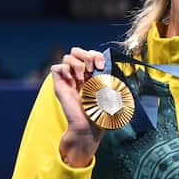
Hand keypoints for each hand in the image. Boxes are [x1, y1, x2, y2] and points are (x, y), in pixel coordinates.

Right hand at [52, 47, 106, 167]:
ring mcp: (69, 79)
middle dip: (86, 55)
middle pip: (76, 51)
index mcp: (92, 75)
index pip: (91, 54)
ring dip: (77, 63)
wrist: (88, 127)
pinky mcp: (59, 85)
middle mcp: (80, 75)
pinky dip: (64, 69)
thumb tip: (122, 71)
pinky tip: (72, 81)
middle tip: (92, 69)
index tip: (102, 66)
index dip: (96, 55)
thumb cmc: (101, 114)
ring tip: (83, 78)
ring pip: (67, 57)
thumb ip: (113, 82)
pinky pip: (56, 67)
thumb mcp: (112, 95)